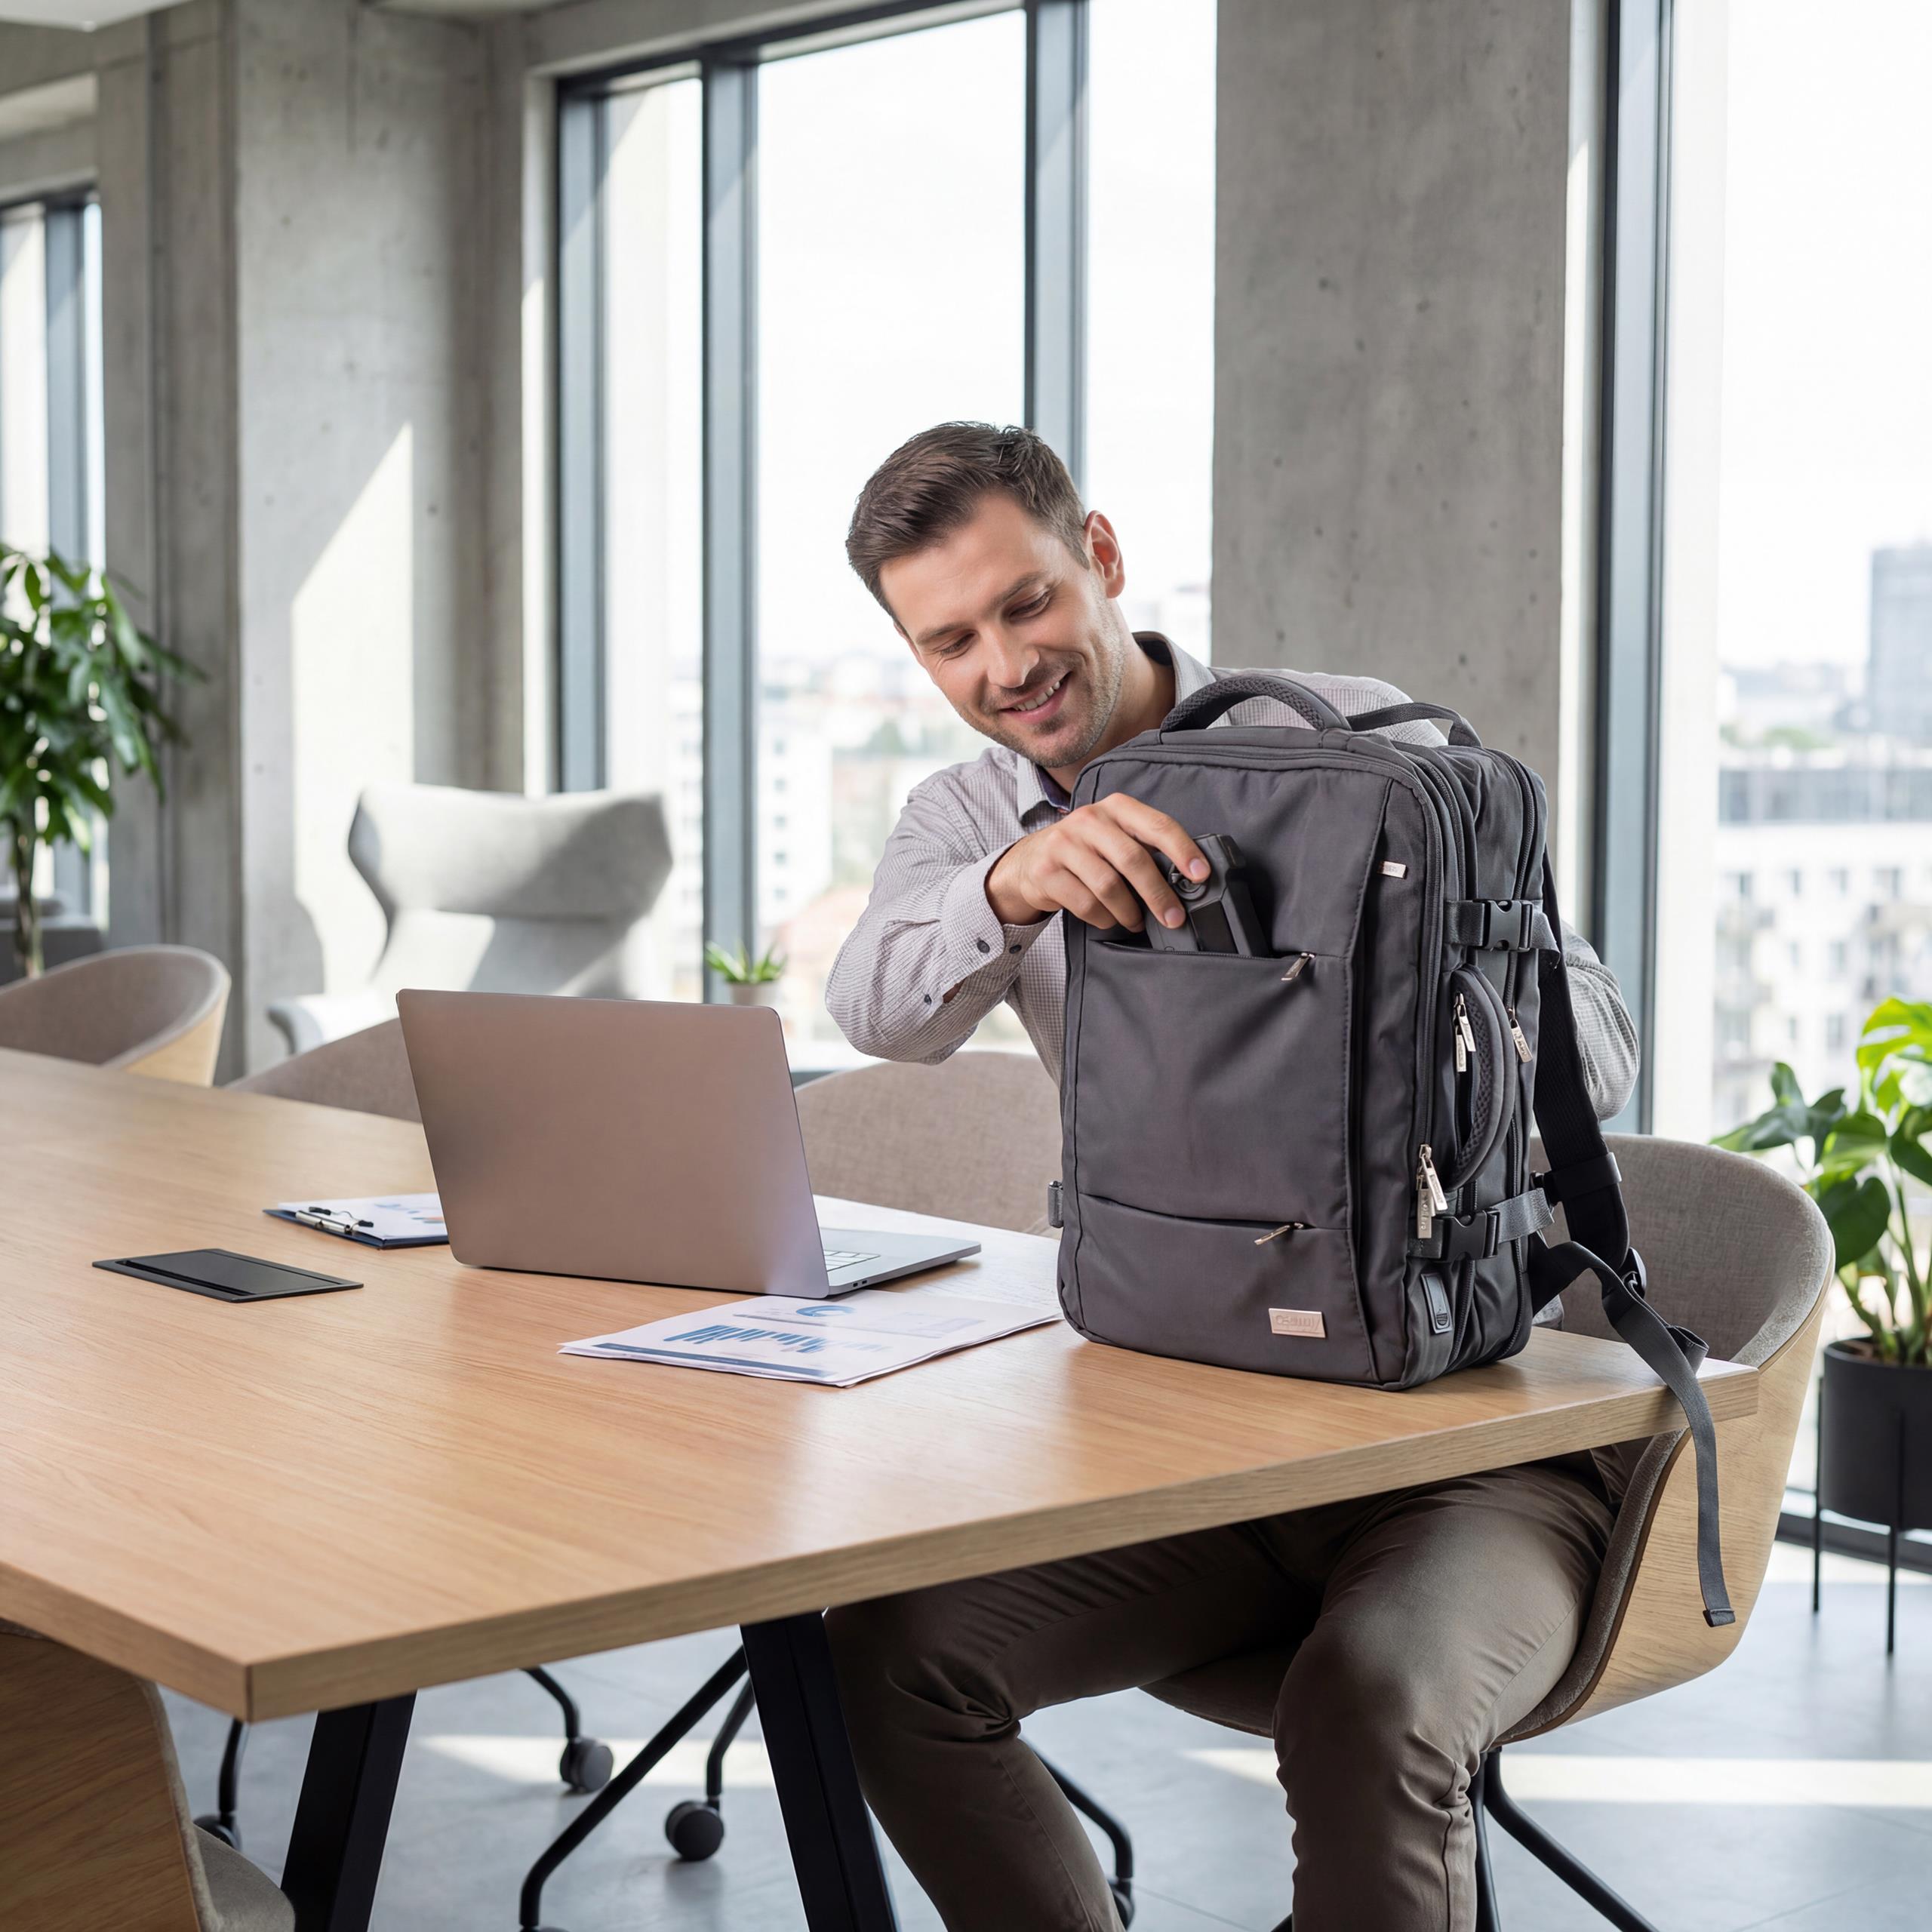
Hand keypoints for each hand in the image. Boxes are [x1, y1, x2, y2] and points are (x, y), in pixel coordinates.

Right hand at [986, 796, 1208, 931]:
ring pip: (1108, 885)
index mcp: (1115, 807)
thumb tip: (1184, 879)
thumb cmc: (1085, 851)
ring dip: (1129, 911)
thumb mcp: (1113, 836)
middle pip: (1133, 859)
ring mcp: (1064, 844)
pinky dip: (1103, 918)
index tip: (1200, 874)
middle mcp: (1089, 820)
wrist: (1029, 860)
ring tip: (1136, 921)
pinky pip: (1085, 903)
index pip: (1157, 825)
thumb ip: (1143, 847)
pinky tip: (1108, 919)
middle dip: (1158, 893)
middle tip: (1173, 917)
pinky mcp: (1047, 871)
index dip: (1182, 850)